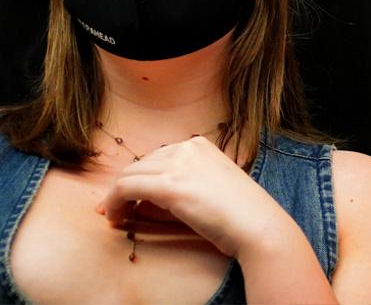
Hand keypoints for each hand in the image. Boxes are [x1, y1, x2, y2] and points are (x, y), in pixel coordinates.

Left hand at [98, 136, 287, 258]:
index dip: (140, 178)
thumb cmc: (240, 214)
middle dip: (124, 187)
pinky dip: (113, 203)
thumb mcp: (210, 188)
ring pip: (129, 175)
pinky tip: (114, 218)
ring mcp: (178, 164)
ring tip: (115, 217)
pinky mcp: (169, 185)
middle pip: (140, 164)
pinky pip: (125, 188)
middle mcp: (187, 148)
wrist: (257, 224)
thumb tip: (142, 199)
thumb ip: (182, 185)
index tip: (130, 197)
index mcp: (200, 145)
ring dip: (116, 197)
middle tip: (116, 209)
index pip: (157, 158)